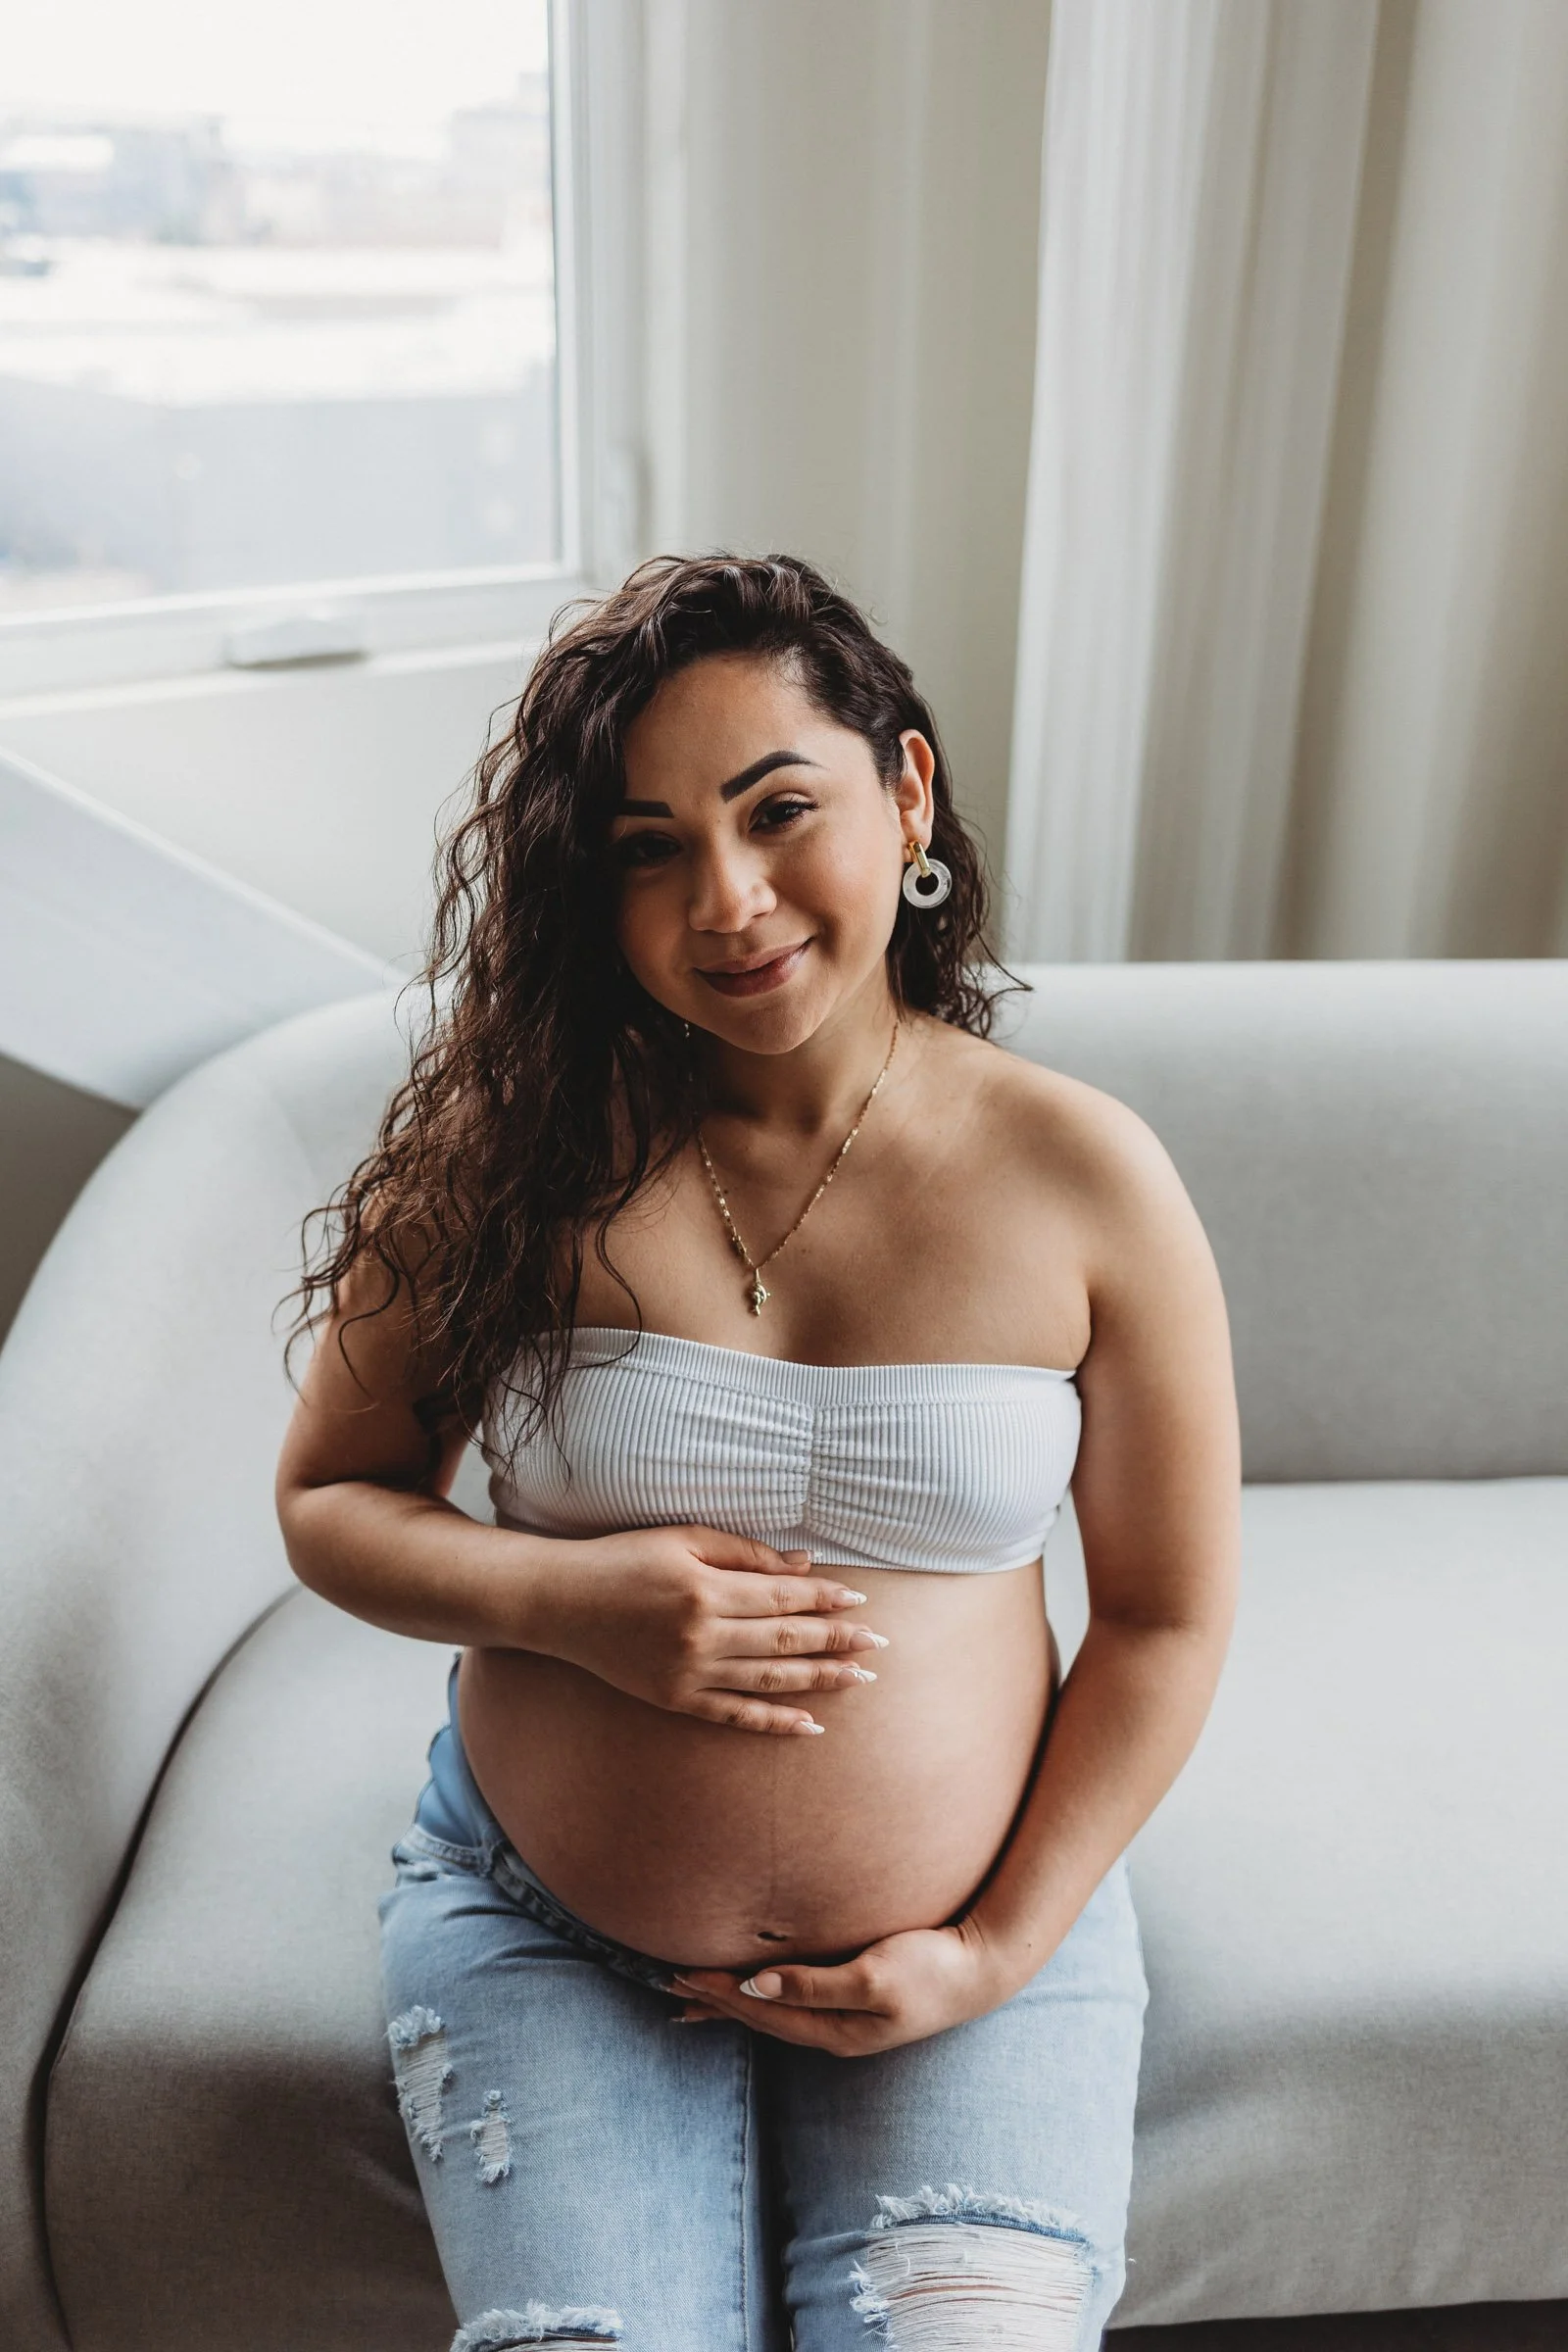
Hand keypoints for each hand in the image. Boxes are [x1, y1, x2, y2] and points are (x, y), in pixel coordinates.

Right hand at [528, 1524, 886, 1734]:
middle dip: (836, 1641)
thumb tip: (803, 1565)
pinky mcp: (676, 1699)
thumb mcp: (683, 1539)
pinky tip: (810, 1725)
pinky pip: (735, 1715)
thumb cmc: (623, 1559)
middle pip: (785, 1641)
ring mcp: (689, 1674)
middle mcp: (702, 1636)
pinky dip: (774, 1721)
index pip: (783, 1596)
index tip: (860, 1599)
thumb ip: (745, 1553)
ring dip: (819, 1681)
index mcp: (706, 1590)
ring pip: (769, 1682)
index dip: (825, 1597)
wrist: (562, 1603)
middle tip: (878, 1644)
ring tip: (860, 1678)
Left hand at [669, 1917, 1020, 2054]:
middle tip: (669, 1985)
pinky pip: (796, 2000)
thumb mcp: (874, 1976)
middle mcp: (835, 2030)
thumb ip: (814, 1984)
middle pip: (761, 2017)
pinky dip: (764, 1995)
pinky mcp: (858, 1999)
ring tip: (694, 1997)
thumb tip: (756, 1985)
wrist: (984, 1967)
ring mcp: (847, 2019)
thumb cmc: (932, 1967)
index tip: (680, 1972)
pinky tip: (758, 1989)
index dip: (719, 1993)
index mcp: (835, 2029)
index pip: (761, 2011)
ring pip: (775, 2011)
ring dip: (733, 2003)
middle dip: (715, 2002)